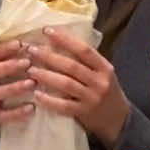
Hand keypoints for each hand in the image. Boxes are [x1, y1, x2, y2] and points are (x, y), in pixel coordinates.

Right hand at [0, 40, 33, 149]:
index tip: (19, 43)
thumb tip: (32, 44)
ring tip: (32, 83)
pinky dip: (17, 112)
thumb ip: (9, 60)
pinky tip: (32, 108)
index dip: (2, 48)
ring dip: (14, 87)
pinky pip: (4, 116)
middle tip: (27, 62)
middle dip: (7, 66)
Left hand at [27, 27, 129, 147]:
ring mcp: (92, 99)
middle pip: (72, 66)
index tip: (47, 31)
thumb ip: (86, 61)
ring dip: (46, 76)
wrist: (118, 119)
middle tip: (31, 50)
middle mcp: (100, 82)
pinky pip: (64, 106)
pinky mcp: (84, 113)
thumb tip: (58, 41)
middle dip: (49, 57)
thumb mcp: (103, 73)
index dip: (65, 39)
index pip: (84, 50)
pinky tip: (37, 95)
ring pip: (66, 84)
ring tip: (30, 70)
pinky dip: (49, 100)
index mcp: (104, 68)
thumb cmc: (106, 91)